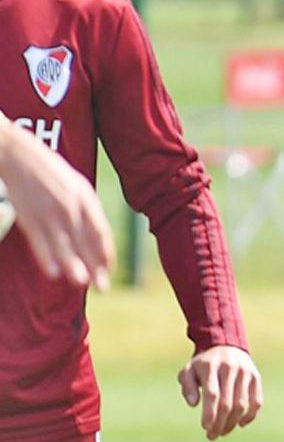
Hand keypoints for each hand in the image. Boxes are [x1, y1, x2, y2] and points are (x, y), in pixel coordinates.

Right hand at [0, 129, 113, 287]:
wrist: (17, 154)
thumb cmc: (48, 171)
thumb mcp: (76, 185)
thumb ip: (86, 208)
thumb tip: (95, 232)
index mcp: (86, 199)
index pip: (101, 232)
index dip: (105, 253)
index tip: (108, 270)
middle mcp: (72, 206)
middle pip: (86, 241)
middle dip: (95, 265)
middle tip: (102, 287)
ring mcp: (50, 211)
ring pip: (65, 243)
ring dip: (74, 264)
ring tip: (82, 283)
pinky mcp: (29, 215)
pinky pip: (40, 240)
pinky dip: (47, 257)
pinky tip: (53, 273)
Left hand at [177, 345, 262, 439]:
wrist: (226, 345)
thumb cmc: (203, 364)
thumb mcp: (188, 371)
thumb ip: (187, 387)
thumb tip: (193, 404)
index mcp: (211, 366)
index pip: (212, 394)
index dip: (210, 413)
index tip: (205, 428)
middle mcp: (230, 368)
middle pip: (227, 402)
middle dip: (220, 423)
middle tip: (212, 436)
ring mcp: (245, 372)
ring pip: (242, 404)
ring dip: (232, 422)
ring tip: (223, 432)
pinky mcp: (255, 377)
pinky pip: (257, 400)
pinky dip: (250, 415)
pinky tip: (241, 424)